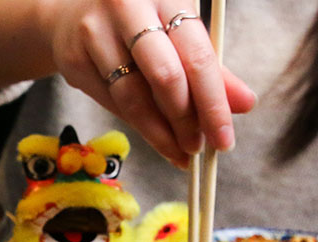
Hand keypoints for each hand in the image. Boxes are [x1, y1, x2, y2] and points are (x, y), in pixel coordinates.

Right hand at [36, 0, 255, 166]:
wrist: (72, 13)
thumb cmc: (137, 22)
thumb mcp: (176, 31)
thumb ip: (210, 66)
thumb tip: (245, 103)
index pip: (197, 55)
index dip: (214, 103)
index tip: (224, 138)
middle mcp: (127, 6)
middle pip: (165, 77)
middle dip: (186, 121)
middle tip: (198, 148)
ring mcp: (94, 32)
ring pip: (134, 97)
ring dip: (160, 133)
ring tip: (179, 151)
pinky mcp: (73, 59)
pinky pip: (111, 103)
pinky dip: (137, 125)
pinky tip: (153, 136)